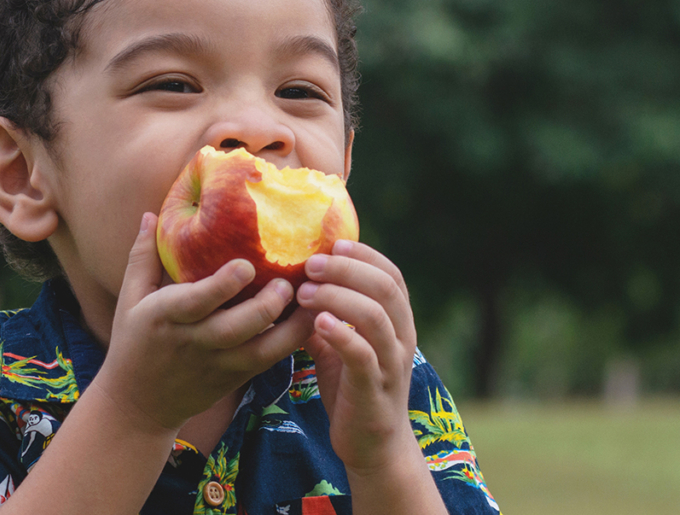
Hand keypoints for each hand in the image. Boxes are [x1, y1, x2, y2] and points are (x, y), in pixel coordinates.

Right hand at [90, 212, 315, 432]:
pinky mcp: (235, 378)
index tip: (246, 265)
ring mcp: (217, 364)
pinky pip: (268, 361)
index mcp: (165, 317)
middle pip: (235, 328)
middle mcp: (193, 342)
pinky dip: (291, 342)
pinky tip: (312, 318)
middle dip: (266, 306)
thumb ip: (142, 257)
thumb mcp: (129, 300)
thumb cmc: (134, 343)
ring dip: (291, 328)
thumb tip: (151, 214)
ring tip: (313, 300)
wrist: (138, 405)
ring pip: (261, 350)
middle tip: (289, 282)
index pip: (197, 301)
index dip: (223, 285)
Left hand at [296, 240, 420, 476]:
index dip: (364, 255)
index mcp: (397, 323)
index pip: (391, 275)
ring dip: (337, 297)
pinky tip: (317, 323)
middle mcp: (401, 338)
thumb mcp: (339, 345)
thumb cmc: (354, 390)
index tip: (332, 244)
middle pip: (384, 288)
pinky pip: (363, 355)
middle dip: (346, 270)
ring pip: (375, 316)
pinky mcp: (374, 389)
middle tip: (310, 265)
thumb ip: (325, 315)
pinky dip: (341, 334)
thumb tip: (291, 283)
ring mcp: (390, 364)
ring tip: (304, 293)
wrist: (373, 447)